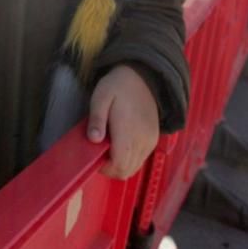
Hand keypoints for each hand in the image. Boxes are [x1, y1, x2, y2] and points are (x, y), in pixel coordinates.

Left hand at [88, 64, 159, 179]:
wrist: (142, 78)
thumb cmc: (117, 87)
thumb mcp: (100, 98)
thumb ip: (97, 119)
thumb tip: (94, 140)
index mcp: (128, 133)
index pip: (119, 166)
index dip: (105, 168)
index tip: (93, 158)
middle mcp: (142, 142)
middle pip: (126, 171)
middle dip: (110, 168)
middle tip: (98, 154)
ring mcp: (150, 142)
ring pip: (134, 167)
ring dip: (119, 164)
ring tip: (107, 148)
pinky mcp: (153, 140)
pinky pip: (141, 158)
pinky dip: (129, 158)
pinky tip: (119, 144)